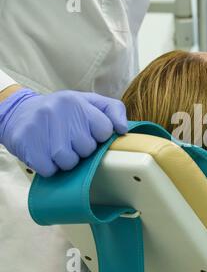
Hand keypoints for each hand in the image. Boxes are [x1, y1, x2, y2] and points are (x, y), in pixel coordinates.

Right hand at [0, 89, 127, 176]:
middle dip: (82, 150)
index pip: (105, 130)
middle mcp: (60, 111)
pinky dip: (50, 168)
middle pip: (87, 148)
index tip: (89, 133)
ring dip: (67, 161)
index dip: (99, 136)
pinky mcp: (26, 143)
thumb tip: (123, 129)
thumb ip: (113, 110)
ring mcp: (41, 127)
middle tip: (71, 141)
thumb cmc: (62, 111)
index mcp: (78, 102)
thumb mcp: (88, 102)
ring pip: (69, 161)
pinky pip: (50, 170)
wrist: (18, 112)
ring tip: (59, 149)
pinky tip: (46, 155)